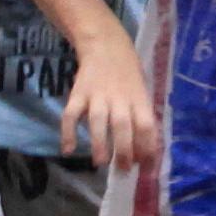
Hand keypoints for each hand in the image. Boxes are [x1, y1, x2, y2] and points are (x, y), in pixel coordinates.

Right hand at [60, 51, 160, 177]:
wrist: (105, 45)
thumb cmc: (128, 73)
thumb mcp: (141, 92)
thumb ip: (142, 117)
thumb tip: (143, 150)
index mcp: (138, 99)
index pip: (147, 125)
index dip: (148, 147)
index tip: (146, 166)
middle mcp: (119, 99)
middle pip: (123, 126)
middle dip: (124, 151)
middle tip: (123, 170)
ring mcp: (97, 96)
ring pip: (98, 121)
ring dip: (99, 144)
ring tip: (100, 163)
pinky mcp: (78, 94)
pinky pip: (70, 114)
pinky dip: (67, 132)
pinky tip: (67, 149)